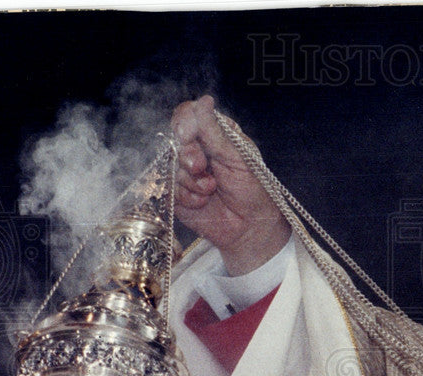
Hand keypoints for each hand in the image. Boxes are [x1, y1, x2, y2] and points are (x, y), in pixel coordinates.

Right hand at [171, 95, 290, 274]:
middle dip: (187, 155)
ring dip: (190, 180)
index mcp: (214, 134)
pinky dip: (187, 196)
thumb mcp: (238, 158)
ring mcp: (185, 172)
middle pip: (174, 139)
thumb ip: (215, 132)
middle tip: (201, 167)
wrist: (251, 227)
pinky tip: (203, 202)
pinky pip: (169, 188)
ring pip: (170, 165)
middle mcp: (197, 150)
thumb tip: (204, 101)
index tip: (187, 135)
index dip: (183, 123)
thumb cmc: (253, 191)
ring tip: (211, 190)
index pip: (188, 115)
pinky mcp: (177, 193)